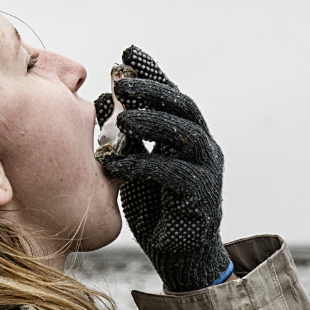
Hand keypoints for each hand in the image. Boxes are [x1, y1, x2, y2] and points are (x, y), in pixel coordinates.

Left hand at [96, 46, 229, 291]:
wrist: (179, 256)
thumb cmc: (157, 209)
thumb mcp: (136, 165)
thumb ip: (126, 137)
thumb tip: (102, 100)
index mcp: (188, 136)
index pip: (172, 96)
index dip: (153, 73)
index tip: (128, 53)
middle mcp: (203, 148)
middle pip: (184, 107)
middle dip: (152, 91)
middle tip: (121, 82)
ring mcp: (207, 172)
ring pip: (185, 135)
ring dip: (153, 122)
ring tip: (122, 118)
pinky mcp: (200, 198)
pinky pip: (173, 173)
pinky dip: (143, 164)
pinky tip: (114, 163)